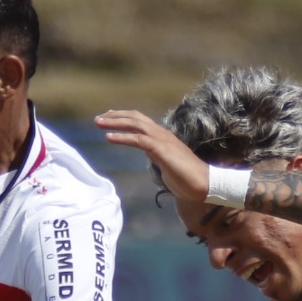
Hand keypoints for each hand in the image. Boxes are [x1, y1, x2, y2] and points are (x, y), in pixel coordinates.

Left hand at [94, 109, 210, 215]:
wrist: (204, 184)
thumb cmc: (188, 179)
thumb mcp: (168, 165)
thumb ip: (159, 159)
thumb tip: (154, 160)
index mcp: (163, 138)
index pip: (142, 121)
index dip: (125, 117)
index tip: (109, 118)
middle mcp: (162, 135)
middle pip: (136, 118)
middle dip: (115, 116)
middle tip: (97, 119)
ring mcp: (163, 140)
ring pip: (135, 124)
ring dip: (115, 122)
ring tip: (98, 123)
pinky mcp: (161, 150)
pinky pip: (138, 140)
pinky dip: (122, 137)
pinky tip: (108, 138)